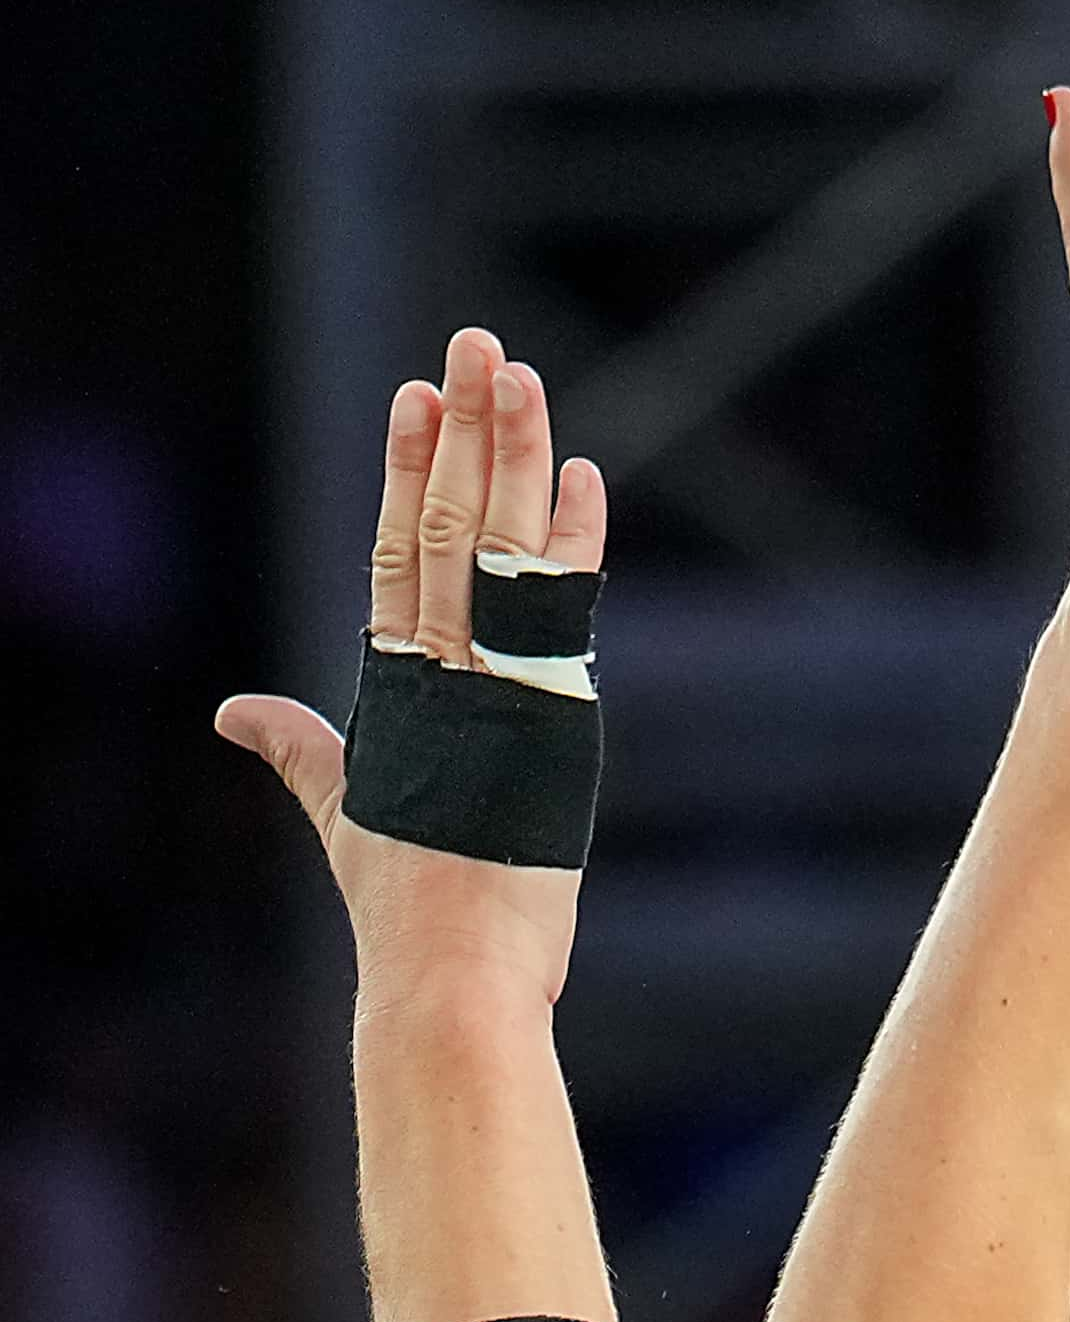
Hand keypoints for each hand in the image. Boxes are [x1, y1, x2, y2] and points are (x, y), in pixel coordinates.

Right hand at [216, 327, 608, 1009]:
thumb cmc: (407, 910)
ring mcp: (487, 693)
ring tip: (520, 375)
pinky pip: (558, 615)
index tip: (418, 396)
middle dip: (463, 431)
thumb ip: (304, 750)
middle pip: (446, 527)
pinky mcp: (540, 721)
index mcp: (394, 692)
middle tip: (476, 343)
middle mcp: (435, 678)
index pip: (397, 554)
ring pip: (495, 549)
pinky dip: (570, 544)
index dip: (407, 470)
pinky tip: (581, 476)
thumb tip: (236, 711)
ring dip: (512, 457)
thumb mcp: (347, 814)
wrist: (448, 978)